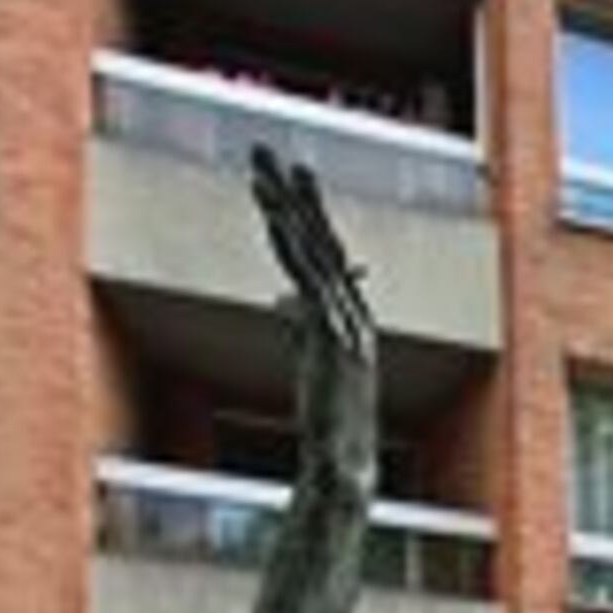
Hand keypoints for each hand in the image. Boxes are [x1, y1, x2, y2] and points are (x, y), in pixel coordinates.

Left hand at [250, 146, 378, 455]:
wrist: (344, 460)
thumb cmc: (329, 420)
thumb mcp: (311, 360)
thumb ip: (300, 325)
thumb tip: (282, 298)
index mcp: (350, 314)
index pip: (324, 251)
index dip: (302, 211)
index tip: (283, 178)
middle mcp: (353, 310)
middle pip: (319, 238)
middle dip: (291, 193)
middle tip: (265, 153)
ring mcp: (346, 322)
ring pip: (312, 252)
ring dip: (284, 209)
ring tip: (258, 174)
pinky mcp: (333, 336)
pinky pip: (310, 280)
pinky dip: (291, 248)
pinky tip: (273, 220)